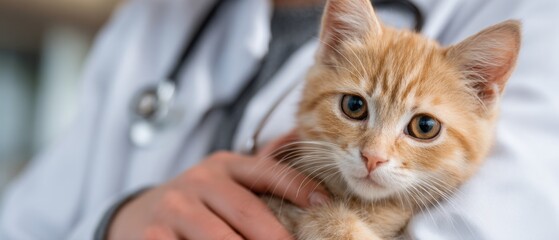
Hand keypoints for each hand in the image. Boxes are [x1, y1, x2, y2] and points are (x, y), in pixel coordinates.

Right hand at [108, 132, 329, 239]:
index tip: (323, 203)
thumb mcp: (227, 181)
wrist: (140, 216)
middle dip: (277, 236)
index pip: (267, 171)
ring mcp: (175, 207)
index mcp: (225, 166)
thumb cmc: (198, 202)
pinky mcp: (153, 233)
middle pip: (247, 210)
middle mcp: (200, 180)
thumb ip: (261, 171)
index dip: (297, 186)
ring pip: (220, 237)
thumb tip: (299, 137)